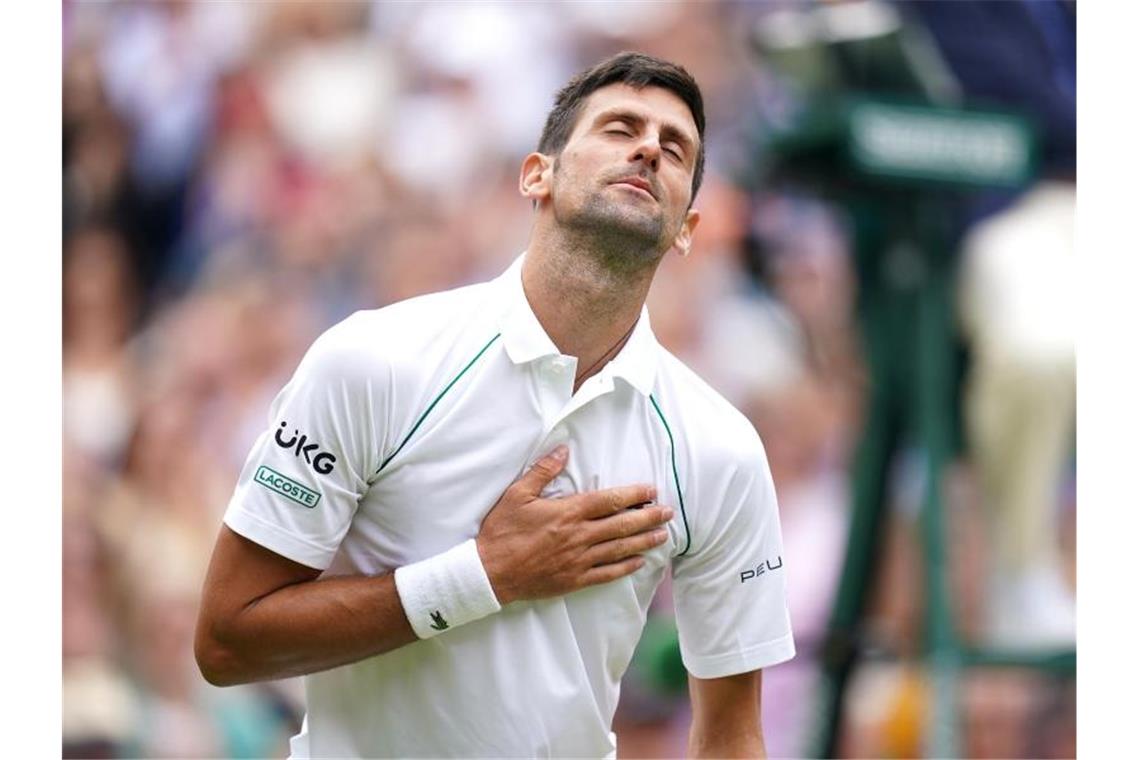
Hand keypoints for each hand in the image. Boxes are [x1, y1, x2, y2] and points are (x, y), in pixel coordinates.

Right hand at [476, 445, 672, 604]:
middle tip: (668, 512)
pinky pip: (607, 574)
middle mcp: (579, 536)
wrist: (489, 573)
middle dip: (648, 517)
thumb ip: (542, 471)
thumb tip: (564, 450)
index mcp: (567, 512)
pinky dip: (626, 567)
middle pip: (622, 524)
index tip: (651, 490)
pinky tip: (640, 561)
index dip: (633, 494)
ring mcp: (578, 560)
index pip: (609, 500)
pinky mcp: (574, 580)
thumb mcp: (517, 494)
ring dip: (644, 540)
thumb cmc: (501, 531)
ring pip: (620, 549)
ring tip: (663, 535)